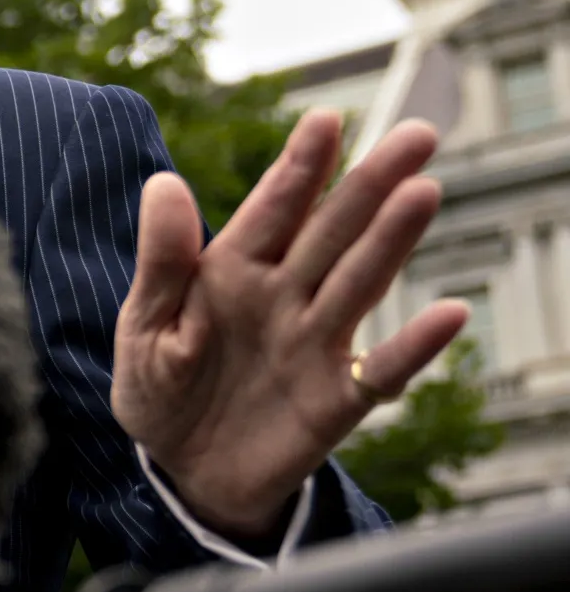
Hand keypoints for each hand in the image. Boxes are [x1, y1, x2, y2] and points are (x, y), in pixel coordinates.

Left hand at [111, 109, 467, 540]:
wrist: (182, 472)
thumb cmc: (160, 388)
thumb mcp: (144, 326)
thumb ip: (160, 262)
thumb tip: (162, 183)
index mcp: (232, 269)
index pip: (272, 208)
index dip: (299, 166)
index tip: (324, 120)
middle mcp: (284, 295)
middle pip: (332, 232)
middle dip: (368, 184)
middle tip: (415, 133)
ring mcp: (315, 344)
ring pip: (360, 283)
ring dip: (391, 242)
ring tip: (423, 192)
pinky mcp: (336, 399)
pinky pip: (381, 371)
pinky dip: (415, 347)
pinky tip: (449, 315)